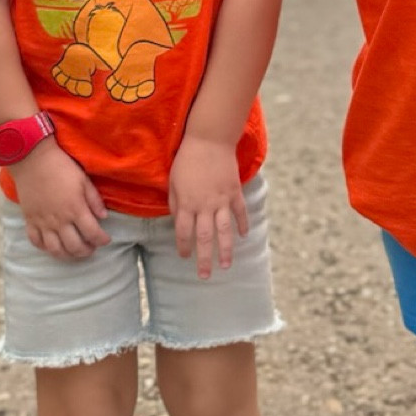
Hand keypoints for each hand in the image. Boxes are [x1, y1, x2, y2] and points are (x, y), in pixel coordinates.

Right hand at [11, 140, 108, 260]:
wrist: (32, 159)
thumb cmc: (61, 166)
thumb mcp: (83, 180)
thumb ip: (94, 200)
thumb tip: (104, 217)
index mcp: (75, 209)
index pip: (93, 233)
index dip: (102, 240)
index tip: (106, 239)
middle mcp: (59, 220)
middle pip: (75, 247)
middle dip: (86, 251)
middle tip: (91, 247)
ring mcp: (43, 222)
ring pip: (55, 249)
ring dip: (67, 255)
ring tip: (74, 251)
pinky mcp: (30, 220)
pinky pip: (36, 241)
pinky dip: (45, 247)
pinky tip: (52, 245)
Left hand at [169, 135, 247, 279]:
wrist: (209, 140)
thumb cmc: (186, 160)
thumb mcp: (173, 181)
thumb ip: (175, 203)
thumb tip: (178, 221)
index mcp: (186, 203)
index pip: (183, 232)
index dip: (183, 247)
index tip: (185, 256)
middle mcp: (204, 206)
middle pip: (204, 238)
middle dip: (204, 259)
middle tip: (204, 276)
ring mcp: (222, 200)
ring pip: (224, 231)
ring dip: (226, 250)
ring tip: (226, 266)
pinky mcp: (234, 192)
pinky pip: (240, 213)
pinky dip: (242, 225)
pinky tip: (243, 236)